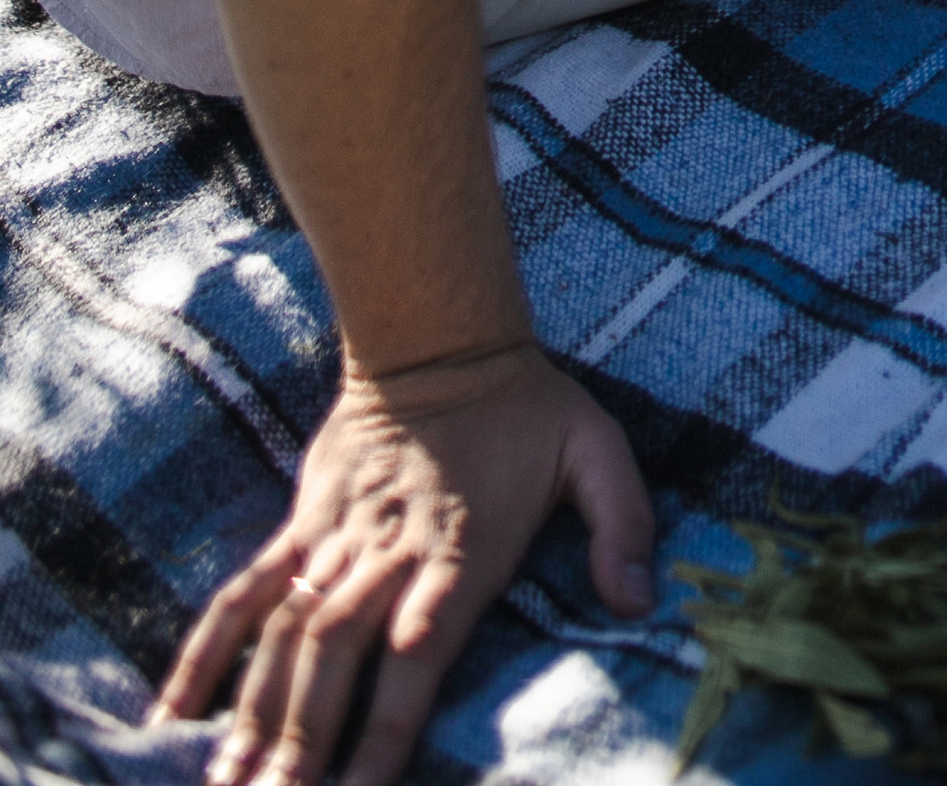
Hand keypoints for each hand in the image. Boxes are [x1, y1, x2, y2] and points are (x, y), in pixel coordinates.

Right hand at [157, 343, 654, 785]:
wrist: (439, 338)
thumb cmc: (525, 406)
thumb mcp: (596, 449)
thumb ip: (623, 523)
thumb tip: (638, 601)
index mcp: (459, 552)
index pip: (417, 654)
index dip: (387, 724)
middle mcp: (388, 555)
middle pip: (336, 658)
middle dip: (302, 742)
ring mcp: (335, 542)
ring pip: (285, 637)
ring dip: (250, 715)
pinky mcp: (300, 526)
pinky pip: (244, 592)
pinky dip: (207, 650)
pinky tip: (174, 710)